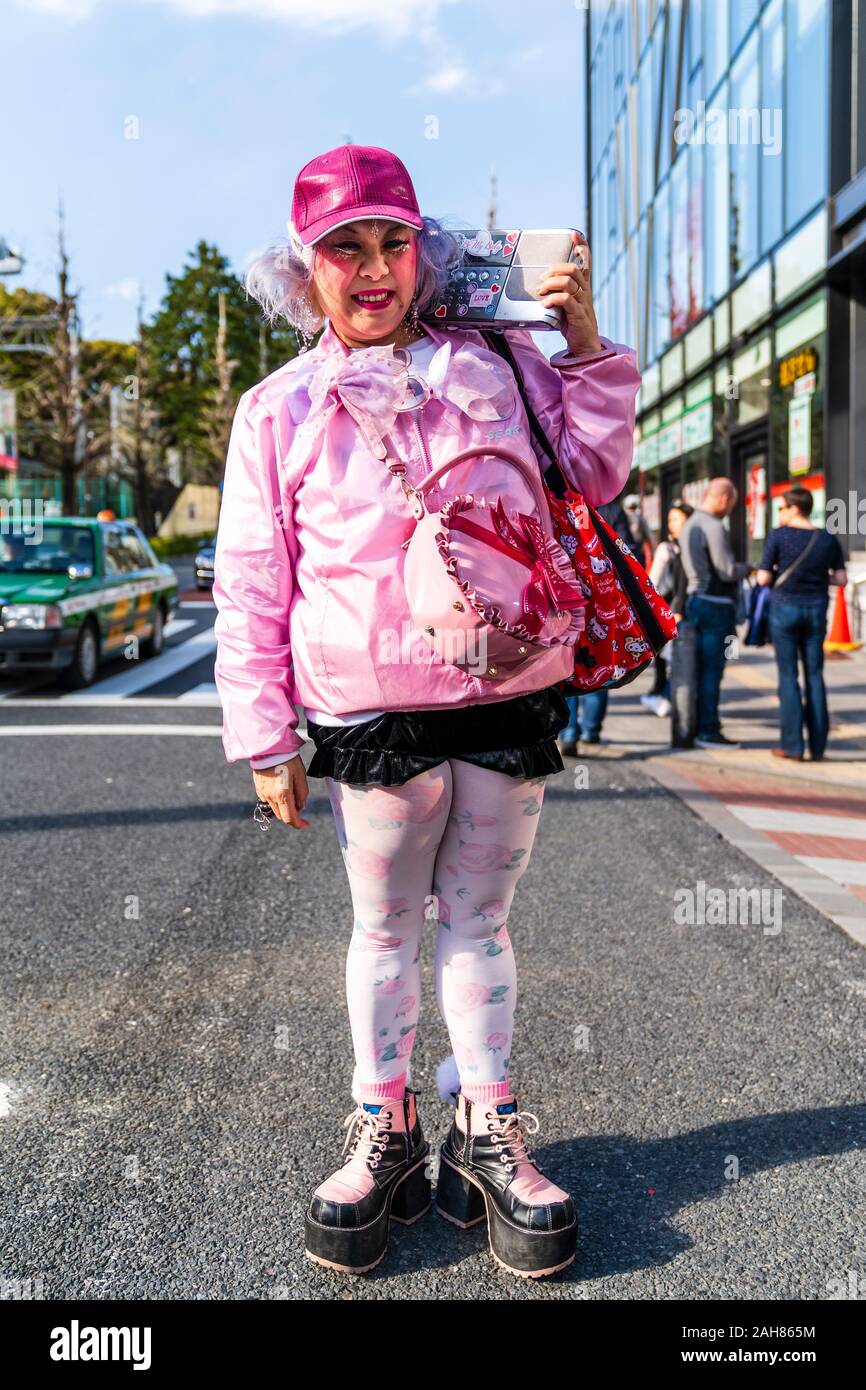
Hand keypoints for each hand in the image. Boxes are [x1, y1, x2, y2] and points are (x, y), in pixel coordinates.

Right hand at [253, 756, 309, 829]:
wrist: (268, 748)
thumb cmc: (287, 759)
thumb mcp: (300, 775)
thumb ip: (302, 793)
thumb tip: (301, 806)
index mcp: (282, 795)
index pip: (289, 818)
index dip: (299, 824)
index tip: (306, 824)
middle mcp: (270, 797)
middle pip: (281, 815)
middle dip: (292, 814)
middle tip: (300, 803)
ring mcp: (262, 793)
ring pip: (274, 809)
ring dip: (284, 807)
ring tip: (291, 792)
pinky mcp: (258, 788)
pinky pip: (268, 800)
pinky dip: (277, 801)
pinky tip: (282, 788)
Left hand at [535, 231, 601, 356]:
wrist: (585, 346)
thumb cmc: (573, 325)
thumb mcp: (566, 306)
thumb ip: (558, 294)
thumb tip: (541, 286)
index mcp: (583, 287)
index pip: (585, 262)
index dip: (582, 247)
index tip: (574, 235)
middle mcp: (585, 292)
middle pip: (573, 268)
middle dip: (554, 269)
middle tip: (542, 280)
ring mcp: (583, 302)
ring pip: (569, 282)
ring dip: (551, 284)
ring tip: (541, 292)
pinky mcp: (579, 314)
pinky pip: (566, 300)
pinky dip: (553, 299)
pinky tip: (545, 304)